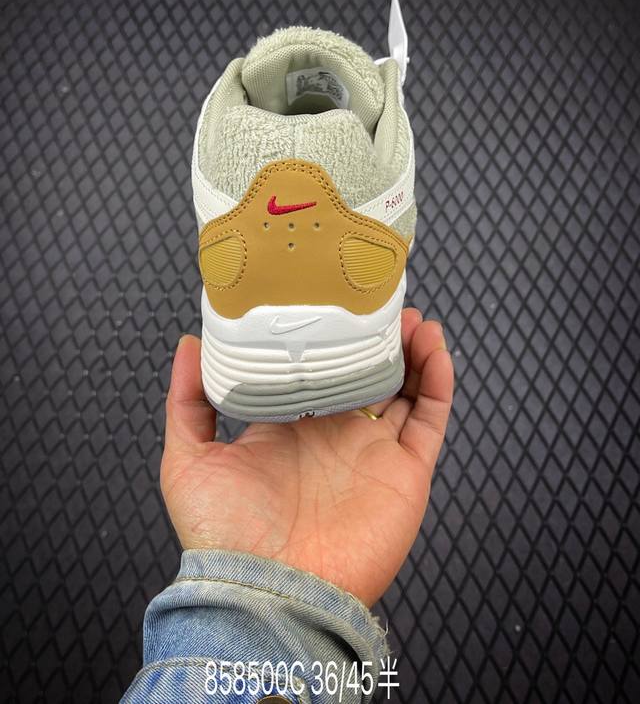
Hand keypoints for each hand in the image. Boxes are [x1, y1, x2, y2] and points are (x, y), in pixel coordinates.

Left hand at [161, 309, 453, 606]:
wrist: (268, 594)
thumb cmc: (223, 537)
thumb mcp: (188, 460)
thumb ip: (188, 401)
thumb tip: (189, 343)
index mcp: (291, 427)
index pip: (319, 372)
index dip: (331, 340)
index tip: (334, 302)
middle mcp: (335, 436)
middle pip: (369, 374)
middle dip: (379, 338)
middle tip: (381, 303)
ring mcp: (374, 453)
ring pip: (406, 390)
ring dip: (414, 352)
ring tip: (413, 318)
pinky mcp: (405, 472)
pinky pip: (431, 419)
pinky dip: (439, 382)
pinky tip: (434, 349)